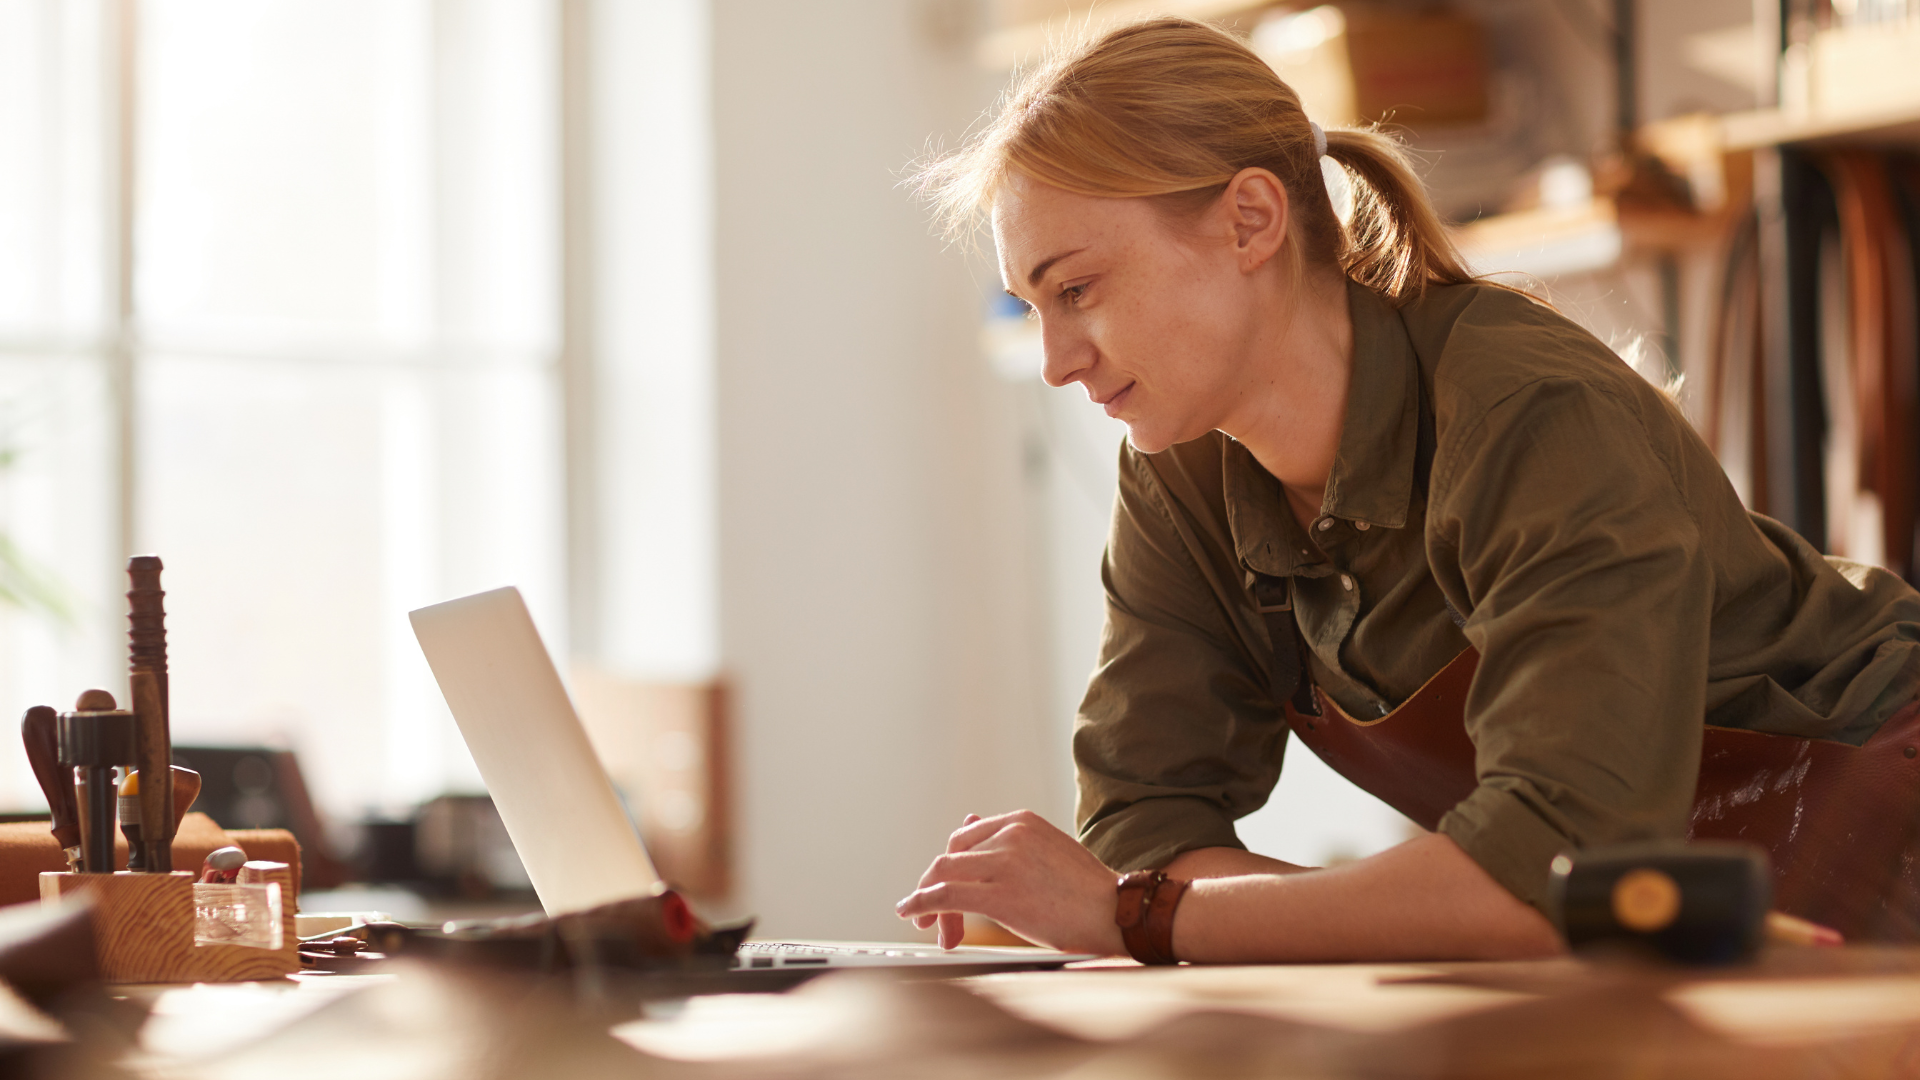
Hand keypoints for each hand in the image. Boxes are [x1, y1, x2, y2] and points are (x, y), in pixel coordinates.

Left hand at [895, 809, 1126, 955]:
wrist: (1116, 913)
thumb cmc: (1084, 891)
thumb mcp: (1044, 851)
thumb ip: (1005, 840)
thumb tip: (965, 820)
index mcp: (1021, 820)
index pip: (965, 838)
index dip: (950, 867)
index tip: (945, 892)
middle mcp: (1010, 833)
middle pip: (950, 855)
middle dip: (934, 885)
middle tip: (932, 917)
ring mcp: (1004, 861)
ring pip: (942, 875)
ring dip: (929, 903)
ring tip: (929, 925)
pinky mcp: (999, 894)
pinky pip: (944, 895)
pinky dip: (920, 904)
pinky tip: (912, 915)